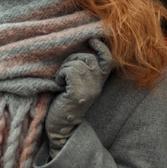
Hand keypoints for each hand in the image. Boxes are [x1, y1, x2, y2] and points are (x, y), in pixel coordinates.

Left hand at [45, 39, 112, 157]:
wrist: (62, 127)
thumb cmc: (65, 101)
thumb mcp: (79, 83)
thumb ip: (83, 69)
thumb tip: (80, 48)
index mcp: (99, 81)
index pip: (108, 59)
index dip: (102, 47)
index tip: (92, 40)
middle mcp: (97, 83)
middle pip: (87, 57)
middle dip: (72, 59)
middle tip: (65, 74)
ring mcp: (89, 88)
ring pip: (76, 62)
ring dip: (64, 69)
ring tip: (62, 82)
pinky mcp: (77, 92)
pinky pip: (68, 70)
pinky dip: (59, 75)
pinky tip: (59, 86)